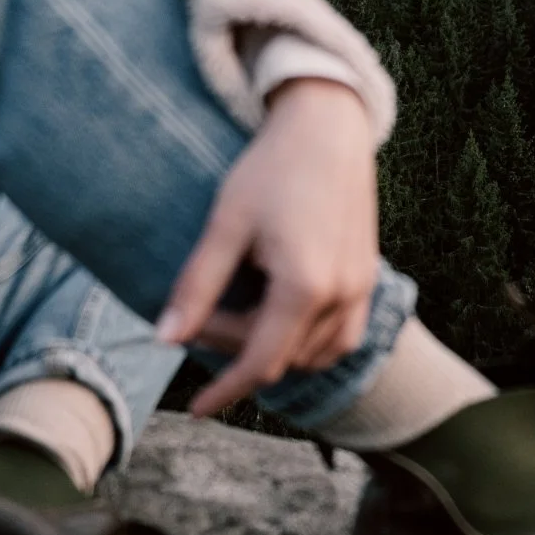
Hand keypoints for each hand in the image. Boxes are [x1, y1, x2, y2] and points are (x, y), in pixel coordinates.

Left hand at [155, 79, 377, 416]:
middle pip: (282, 358)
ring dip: (274, 349)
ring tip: (239, 315)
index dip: (224, 390)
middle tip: (201, 316)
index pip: (259, 363)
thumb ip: (197, 286)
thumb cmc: (272, 169)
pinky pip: (342, 335)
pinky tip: (281, 318)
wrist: (328, 126)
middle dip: (237, 351)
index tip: (195, 408)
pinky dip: (310, 341)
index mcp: (303, 286)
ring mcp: (361, 288)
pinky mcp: (368, 276)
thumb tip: (165, 338)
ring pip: (315, 354)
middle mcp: (341, 295)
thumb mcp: (225, 225)